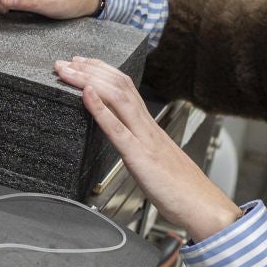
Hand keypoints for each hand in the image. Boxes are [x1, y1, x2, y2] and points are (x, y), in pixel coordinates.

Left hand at [56, 56, 242, 241]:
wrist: (201, 205)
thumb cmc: (180, 188)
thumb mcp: (154, 160)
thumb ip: (138, 145)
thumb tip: (121, 138)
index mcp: (149, 126)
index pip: (125, 87)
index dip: (102, 71)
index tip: (81, 62)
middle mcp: (147, 126)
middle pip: (119, 85)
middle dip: (89, 69)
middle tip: (64, 61)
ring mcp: (144, 139)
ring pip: (118, 98)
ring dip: (88, 80)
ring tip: (67, 70)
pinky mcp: (140, 157)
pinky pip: (117, 128)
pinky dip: (100, 108)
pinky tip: (85, 94)